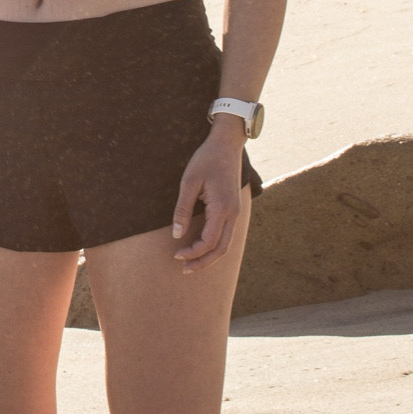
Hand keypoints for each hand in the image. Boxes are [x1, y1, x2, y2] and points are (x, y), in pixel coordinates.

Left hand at [171, 125, 246, 274]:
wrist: (227, 144)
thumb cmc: (206, 160)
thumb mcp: (189, 182)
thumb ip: (182, 209)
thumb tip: (176, 234)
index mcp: (222, 208)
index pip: (209, 241)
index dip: (193, 252)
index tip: (176, 255)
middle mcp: (233, 213)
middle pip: (221, 249)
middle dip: (202, 262)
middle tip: (184, 269)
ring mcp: (236, 212)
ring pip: (226, 244)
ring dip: (209, 256)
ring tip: (191, 263)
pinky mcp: (233, 209)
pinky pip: (226, 234)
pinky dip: (214, 246)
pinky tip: (201, 248)